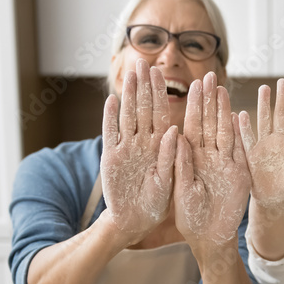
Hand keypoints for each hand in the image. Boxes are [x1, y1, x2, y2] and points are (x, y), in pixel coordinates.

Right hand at [100, 59, 176, 242]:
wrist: (135, 221)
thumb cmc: (157, 203)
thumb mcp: (170, 181)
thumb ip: (170, 157)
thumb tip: (174, 131)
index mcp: (162, 146)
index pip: (163, 114)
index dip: (162, 93)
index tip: (163, 73)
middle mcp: (144, 142)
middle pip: (144, 108)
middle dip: (144, 85)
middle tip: (143, 61)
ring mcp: (127, 147)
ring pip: (128, 115)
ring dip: (129, 95)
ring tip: (129, 74)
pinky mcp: (111, 157)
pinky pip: (110, 133)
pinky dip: (109, 117)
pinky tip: (111, 100)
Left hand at [174, 72, 251, 246]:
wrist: (210, 238)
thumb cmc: (190, 218)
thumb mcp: (181, 190)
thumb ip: (179, 163)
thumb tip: (176, 135)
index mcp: (189, 159)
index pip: (190, 126)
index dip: (191, 106)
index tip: (191, 85)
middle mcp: (206, 157)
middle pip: (207, 123)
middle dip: (208, 100)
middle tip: (209, 76)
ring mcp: (224, 163)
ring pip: (224, 132)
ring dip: (223, 111)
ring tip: (221, 89)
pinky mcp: (239, 173)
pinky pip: (240, 150)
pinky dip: (240, 134)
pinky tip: (238, 115)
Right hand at [238, 79, 283, 208]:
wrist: (271, 198)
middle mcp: (279, 141)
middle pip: (280, 116)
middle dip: (281, 98)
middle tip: (283, 81)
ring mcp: (264, 145)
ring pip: (264, 121)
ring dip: (263, 105)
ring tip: (264, 88)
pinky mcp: (251, 153)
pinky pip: (247, 138)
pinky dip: (243, 128)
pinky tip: (240, 114)